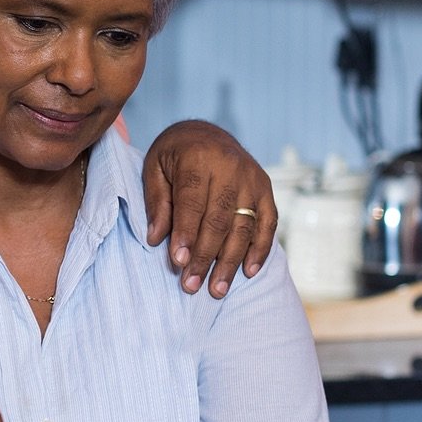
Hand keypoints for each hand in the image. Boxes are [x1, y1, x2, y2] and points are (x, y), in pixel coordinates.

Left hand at [142, 120, 276, 297]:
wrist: (204, 132)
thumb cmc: (173, 156)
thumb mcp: (154, 169)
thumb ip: (157, 203)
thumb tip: (157, 239)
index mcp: (198, 159)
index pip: (193, 203)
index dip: (186, 234)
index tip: (179, 263)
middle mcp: (230, 168)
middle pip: (220, 220)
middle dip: (206, 256)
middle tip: (192, 285)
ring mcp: (253, 178)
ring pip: (244, 226)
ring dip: (231, 261)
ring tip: (217, 289)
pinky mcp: (266, 188)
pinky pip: (267, 222)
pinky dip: (260, 249)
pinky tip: (248, 272)